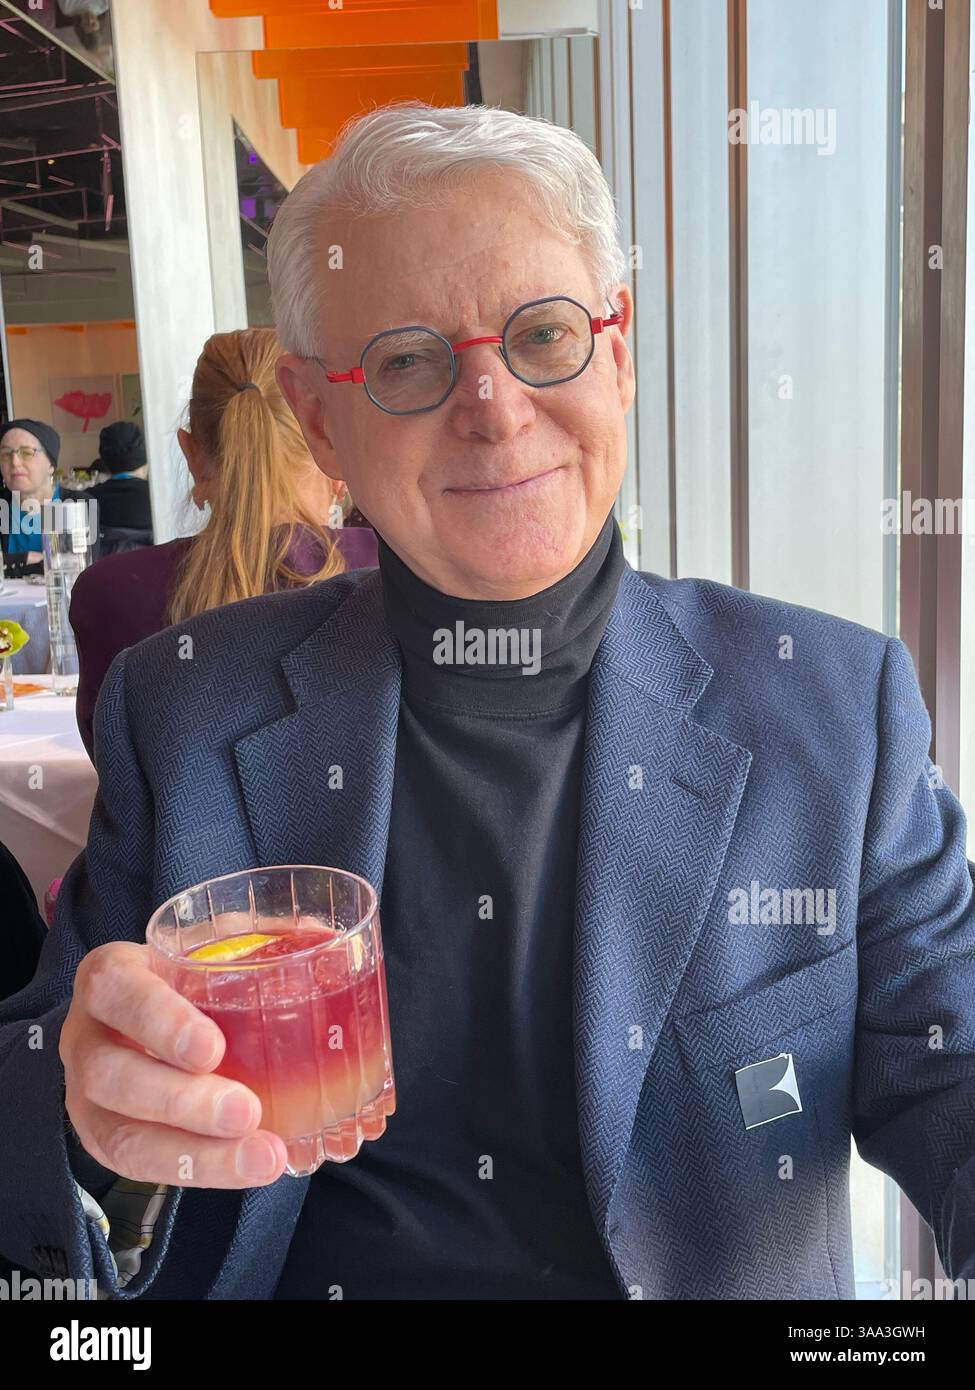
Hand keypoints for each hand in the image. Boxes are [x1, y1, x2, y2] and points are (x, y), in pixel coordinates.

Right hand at [59, 941, 287, 1187]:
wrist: (149, 1019)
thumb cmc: (187, 978)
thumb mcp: (213, 946)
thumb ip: (261, 936)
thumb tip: (322, 937)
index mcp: (110, 978)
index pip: (117, 992)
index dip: (160, 1022)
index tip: (212, 1049)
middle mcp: (86, 1037)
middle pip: (111, 1076)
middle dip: (182, 1102)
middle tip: (248, 1111)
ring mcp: (87, 1097)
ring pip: (123, 1137)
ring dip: (197, 1156)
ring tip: (264, 1157)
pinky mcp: (106, 1140)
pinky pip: (142, 1168)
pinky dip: (200, 1172)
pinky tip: (248, 1168)